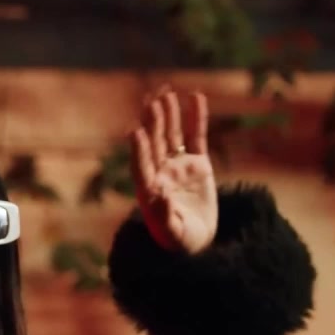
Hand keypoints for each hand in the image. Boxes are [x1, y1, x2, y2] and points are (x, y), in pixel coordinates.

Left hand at [130, 87, 218, 253]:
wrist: (198, 242)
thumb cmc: (180, 241)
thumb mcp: (173, 234)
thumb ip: (164, 217)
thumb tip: (158, 196)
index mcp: (148, 189)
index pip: (141, 164)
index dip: (139, 149)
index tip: (136, 131)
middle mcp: (160, 173)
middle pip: (155, 143)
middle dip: (153, 123)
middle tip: (153, 101)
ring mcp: (177, 166)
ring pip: (171, 135)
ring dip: (169, 115)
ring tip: (167, 93)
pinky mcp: (197, 163)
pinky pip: (196, 137)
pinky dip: (195, 118)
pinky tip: (196, 97)